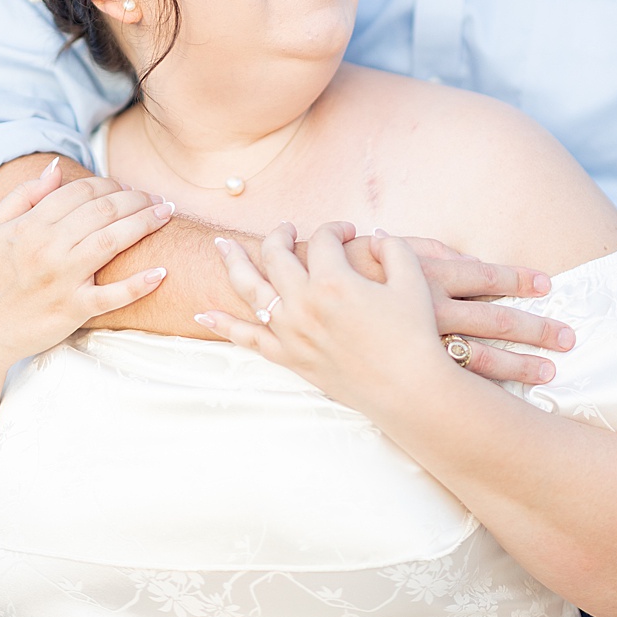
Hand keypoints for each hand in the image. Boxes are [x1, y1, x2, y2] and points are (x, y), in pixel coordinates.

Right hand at [0, 159, 173, 364]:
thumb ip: (23, 195)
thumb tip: (56, 167)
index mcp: (28, 227)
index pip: (81, 192)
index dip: (109, 184)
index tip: (127, 188)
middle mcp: (47, 249)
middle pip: (103, 210)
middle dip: (136, 199)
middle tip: (155, 199)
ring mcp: (62, 280)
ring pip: (112, 241)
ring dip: (145, 223)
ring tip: (166, 215)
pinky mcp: (73, 310)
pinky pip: (112, 296)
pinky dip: (138, 284)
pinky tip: (161, 272)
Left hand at [197, 225, 450, 412]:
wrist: (407, 389)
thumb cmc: (413, 335)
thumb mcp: (412, 281)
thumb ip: (392, 248)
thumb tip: (375, 235)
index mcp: (333, 281)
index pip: (322, 239)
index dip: (336, 228)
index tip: (349, 232)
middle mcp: (303, 303)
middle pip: (276, 255)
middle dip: (280, 234)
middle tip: (287, 227)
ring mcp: (290, 332)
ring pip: (250, 289)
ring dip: (234, 263)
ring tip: (221, 247)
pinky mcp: (288, 358)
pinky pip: (246, 339)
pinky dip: (222, 326)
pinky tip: (203, 315)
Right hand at [292, 223, 572, 383]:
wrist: (294, 307)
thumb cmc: (341, 277)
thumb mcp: (381, 257)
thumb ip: (417, 252)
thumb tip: (458, 254)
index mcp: (423, 278)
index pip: (482, 275)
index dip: (517, 278)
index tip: (552, 284)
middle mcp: (425, 313)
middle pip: (489, 322)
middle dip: (533, 330)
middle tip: (572, 339)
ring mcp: (416, 347)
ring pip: (476, 360)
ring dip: (517, 368)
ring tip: (554, 377)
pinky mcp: (404, 370)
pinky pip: (450, 384)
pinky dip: (480, 392)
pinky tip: (505, 408)